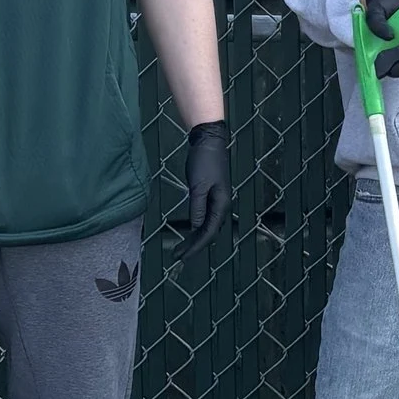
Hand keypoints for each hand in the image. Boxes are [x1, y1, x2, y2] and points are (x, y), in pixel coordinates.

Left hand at [172, 120, 230, 254]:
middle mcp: (222, 205)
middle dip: (193, 246)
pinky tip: (189, 231)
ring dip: (194, 238)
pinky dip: (196, 227)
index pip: (208, 232)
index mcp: (221, 204)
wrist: (209, 141)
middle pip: (209, 232)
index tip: (182, 257)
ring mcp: (217, 201)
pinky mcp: (211, 195)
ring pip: (207, 226)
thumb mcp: (198, 185)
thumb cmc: (204, 161)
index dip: (195, 247)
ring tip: (180, 248)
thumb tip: (195, 228)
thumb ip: (197, 207)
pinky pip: (205, 217)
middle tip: (177, 257)